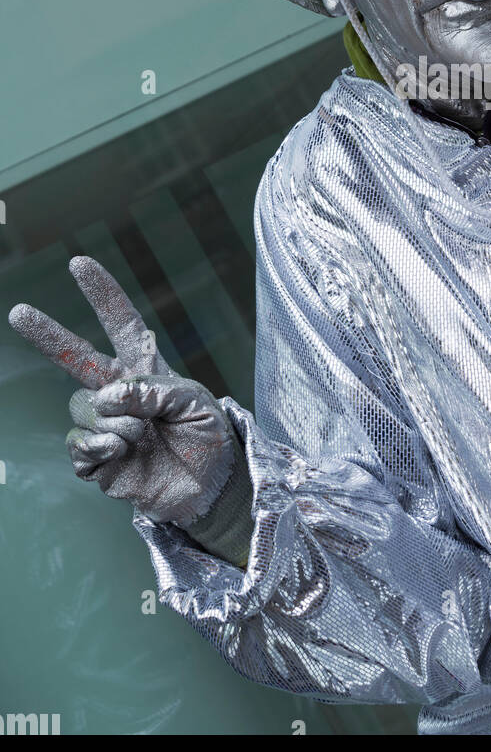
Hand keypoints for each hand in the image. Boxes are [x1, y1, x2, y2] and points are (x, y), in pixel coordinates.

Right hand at [8, 256, 235, 525]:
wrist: (211, 488)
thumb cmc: (206, 438)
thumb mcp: (194, 403)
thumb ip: (154, 392)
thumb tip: (108, 397)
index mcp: (145, 370)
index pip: (121, 324)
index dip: (102, 294)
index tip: (79, 263)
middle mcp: (118, 394)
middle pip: (76, 358)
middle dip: (48, 334)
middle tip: (18, 310)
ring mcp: (103, 426)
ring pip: (82, 407)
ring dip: (113, 422)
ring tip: (140, 437)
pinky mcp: (95, 460)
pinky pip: (78, 444)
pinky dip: (98, 447)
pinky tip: (118, 453)